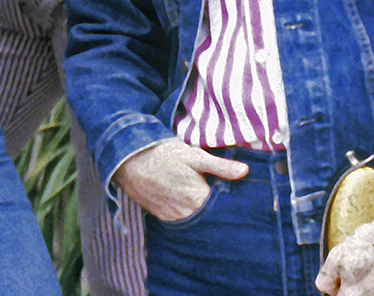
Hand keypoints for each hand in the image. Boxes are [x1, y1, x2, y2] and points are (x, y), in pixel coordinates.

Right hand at [111, 140, 246, 221]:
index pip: (222, 208)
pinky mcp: (159, 215)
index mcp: (198, 199)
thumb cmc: (162, 154)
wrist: (127, 159)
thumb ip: (221, 166)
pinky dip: (183, 211)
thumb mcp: (193, 155)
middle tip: (211, 191)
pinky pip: (178, 219)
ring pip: (193, 219)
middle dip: (213, 208)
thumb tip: (245, 171)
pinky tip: (182, 199)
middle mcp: (186, 213)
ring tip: (195, 195)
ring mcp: (171, 216)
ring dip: (197, 211)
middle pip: (208, 216)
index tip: (232, 194)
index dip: (228, 201)